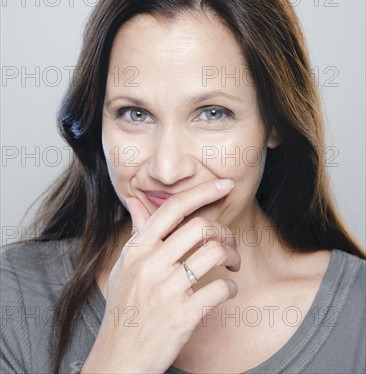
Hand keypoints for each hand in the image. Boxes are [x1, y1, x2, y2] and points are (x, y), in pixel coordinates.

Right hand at [82, 179, 239, 373]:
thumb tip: (136, 202)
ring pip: (214, 253)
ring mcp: (167, 289)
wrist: (119, 359)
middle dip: (223, 231)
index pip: (172, 208)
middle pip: (200, 227)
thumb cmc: (123, 309)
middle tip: (228, 242)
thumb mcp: (125, 267)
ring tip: (231, 265)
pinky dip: (230, 287)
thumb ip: (137, 233)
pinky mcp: (183, 315)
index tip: (223, 184)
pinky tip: (226, 290)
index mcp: (138, 250)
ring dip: (232, 256)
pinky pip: (220, 288)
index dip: (202, 191)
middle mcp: (151, 265)